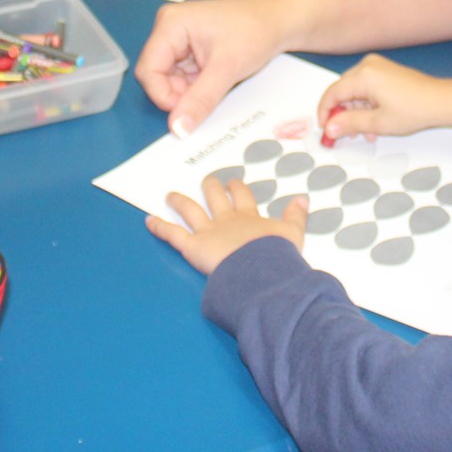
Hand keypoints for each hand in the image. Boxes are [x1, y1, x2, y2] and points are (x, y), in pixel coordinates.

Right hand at [136, 0, 287, 135]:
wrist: (278, 21)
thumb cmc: (255, 31)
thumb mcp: (226, 69)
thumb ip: (200, 99)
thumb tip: (178, 128)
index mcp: (171, 24)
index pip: (149, 70)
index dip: (163, 95)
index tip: (185, 111)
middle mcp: (169, 27)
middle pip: (157, 75)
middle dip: (179, 92)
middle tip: (208, 93)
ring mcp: (178, 37)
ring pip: (169, 78)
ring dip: (189, 89)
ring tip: (217, 80)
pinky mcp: (188, 46)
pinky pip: (181, 75)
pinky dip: (196, 84)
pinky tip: (216, 77)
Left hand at [147, 174, 306, 275]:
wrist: (262, 270)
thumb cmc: (278, 256)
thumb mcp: (293, 234)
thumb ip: (296, 216)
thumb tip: (303, 198)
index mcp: (249, 218)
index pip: (242, 198)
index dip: (237, 188)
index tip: (233, 181)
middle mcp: (226, 220)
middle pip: (215, 198)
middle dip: (210, 188)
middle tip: (206, 181)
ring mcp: (208, 232)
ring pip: (190, 211)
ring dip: (179, 202)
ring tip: (170, 195)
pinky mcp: (193, 246)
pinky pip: (173, 234)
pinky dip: (159, 227)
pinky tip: (148, 220)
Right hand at [317, 54, 451, 145]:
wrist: (442, 101)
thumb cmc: (415, 109)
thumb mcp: (378, 123)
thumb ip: (349, 124)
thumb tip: (329, 129)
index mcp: (364, 75)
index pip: (333, 93)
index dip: (325, 112)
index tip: (325, 129)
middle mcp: (368, 66)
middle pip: (343, 91)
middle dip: (343, 114)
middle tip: (345, 134)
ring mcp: (378, 67)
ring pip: (355, 91)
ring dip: (357, 112)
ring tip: (367, 133)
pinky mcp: (385, 71)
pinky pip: (367, 88)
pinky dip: (367, 105)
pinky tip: (374, 123)